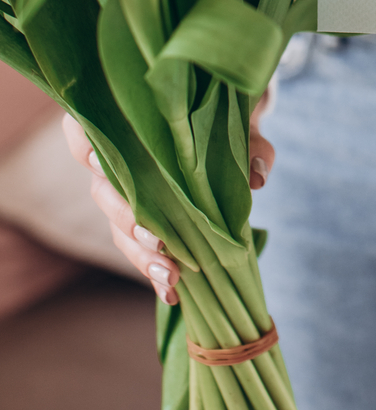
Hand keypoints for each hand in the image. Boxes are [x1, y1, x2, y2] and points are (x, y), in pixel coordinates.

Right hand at [61, 91, 275, 303]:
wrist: (230, 129)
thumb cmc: (224, 116)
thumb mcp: (241, 121)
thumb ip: (250, 143)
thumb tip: (256, 177)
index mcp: (126, 120)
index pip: (85, 129)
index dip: (88, 149)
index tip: (104, 167)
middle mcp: (116, 157)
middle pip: (102, 190)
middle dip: (128, 220)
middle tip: (157, 239)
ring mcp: (126, 193)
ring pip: (117, 227)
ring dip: (141, 255)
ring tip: (170, 275)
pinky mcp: (143, 222)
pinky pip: (139, 249)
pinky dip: (154, 271)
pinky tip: (172, 292)